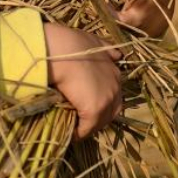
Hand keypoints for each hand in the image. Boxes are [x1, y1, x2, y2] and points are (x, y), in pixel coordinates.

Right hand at [43, 22, 122, 140]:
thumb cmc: (71, 44)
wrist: (60, 51)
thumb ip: (107, 49)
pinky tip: (72, 135)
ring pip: (101, 121)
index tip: (91, 105)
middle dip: (101, 117)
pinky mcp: (94, 110)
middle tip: (86, 120)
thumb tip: (117, 55)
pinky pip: (88, 128)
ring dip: (91, 126)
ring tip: (78, 128)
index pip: (115, 94)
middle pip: (112, 110)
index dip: (104, 101)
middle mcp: (115, 86)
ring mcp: (106, 99)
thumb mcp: (94, 41)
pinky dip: (80, 133)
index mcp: (115, 72)